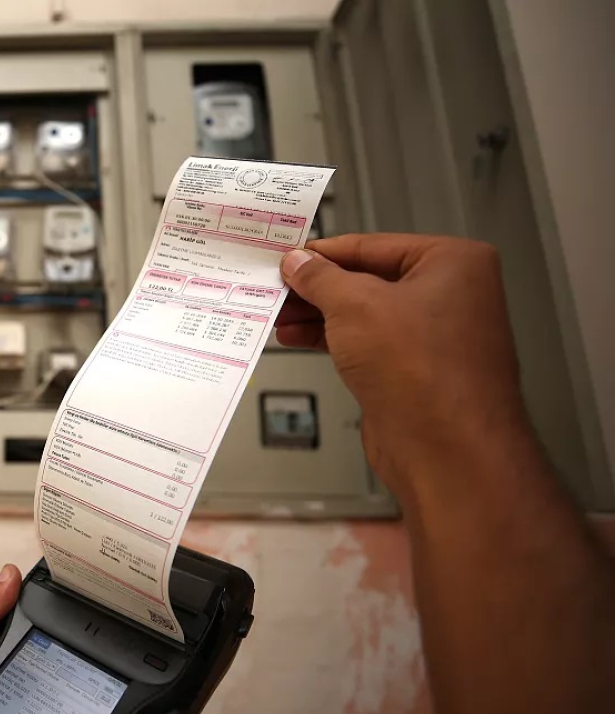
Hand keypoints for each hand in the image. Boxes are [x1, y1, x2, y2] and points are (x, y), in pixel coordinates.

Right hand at [276, 234, 527, 495]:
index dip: (324, 253)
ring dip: (318, 315)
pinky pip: (367, 344)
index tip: (290, 258)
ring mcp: (434, 336)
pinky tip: (300, 339)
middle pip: (368, 279)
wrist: (446, 449)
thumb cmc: (427, 374)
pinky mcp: (415, 371)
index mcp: (453, 263)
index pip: (373, 245)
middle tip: (279, 288)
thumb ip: (321, 278)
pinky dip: (333, 340)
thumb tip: (301, 264)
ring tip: (281, 316)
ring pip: (364, 314)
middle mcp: (451, 296)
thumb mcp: (355, 305)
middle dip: (317, 288)